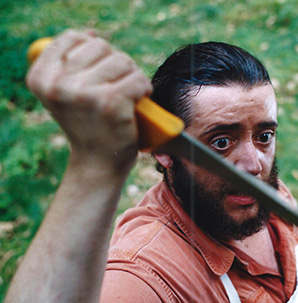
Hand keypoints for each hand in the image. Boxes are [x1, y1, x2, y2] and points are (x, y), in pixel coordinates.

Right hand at [26, 29, 152, 172]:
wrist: (98, 163)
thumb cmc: (88, 125)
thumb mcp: (67, 93)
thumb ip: (72, 62)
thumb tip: (91, 34)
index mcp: (41, 78)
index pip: (72, 38)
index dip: (94, 51)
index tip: (98, 74)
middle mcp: (57, 84)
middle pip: (101, 46)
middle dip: (116, 65)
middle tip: (115, 89)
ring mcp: (84, 93)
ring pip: (122, 60)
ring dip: (131, 76)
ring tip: (127, 96)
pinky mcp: (111, 102)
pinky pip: (138, 79)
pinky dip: (144, 89)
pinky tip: (138, 103)